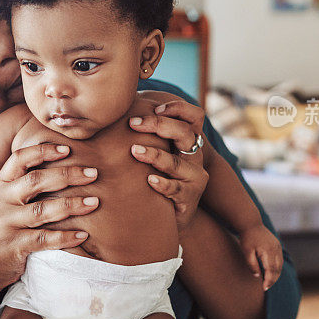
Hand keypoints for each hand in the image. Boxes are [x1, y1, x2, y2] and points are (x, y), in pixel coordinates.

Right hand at [0, 143, 99, 298]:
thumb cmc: (4, 224)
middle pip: (35, 181)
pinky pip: (43, 240)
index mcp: (0, 183)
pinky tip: (83, 234)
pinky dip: (65, 237)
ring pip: (42, 210)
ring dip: (71, 205)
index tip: (68, 149)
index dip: (43, 151)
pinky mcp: (13, 246)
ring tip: (94, 202)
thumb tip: (66, 159)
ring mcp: (5, 223)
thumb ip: (26, 181)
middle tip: (94, 173)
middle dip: (67, 175)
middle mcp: (0, 200)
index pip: (20, 158)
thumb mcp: (7, 199)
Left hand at [129, 96, 208, 230]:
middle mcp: (195, 157)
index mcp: (188, 141)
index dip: (177, 108)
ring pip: (177, 162)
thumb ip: (145, 129)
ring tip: (135, 151)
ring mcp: (194, 178)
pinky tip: (149, 180)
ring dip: (155, 155)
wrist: (171, 215)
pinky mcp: (189, 198)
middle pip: (185, 133)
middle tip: (133, 123)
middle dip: (159, 125)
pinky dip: (163, 184)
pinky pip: (176, 190)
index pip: (194, 116)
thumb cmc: (157, 175)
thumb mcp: (156, 151)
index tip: (154, 107)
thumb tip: (123, 102)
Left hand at [238, 225, 283, 290]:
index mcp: (268, 251)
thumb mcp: (246, 251)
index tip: (264, 288)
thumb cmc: (246, 237)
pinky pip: (279, 259)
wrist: (250, 223)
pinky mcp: (277, 245)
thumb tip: (257, 276)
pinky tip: (271, 272)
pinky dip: (276, 267)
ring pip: (280, 265)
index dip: (269, 280)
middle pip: (277, 269)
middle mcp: (276, 249)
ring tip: (268, 282)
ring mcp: (278, 247)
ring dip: (275, 274)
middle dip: (272, 279)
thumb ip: (251, 264)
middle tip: (266, 288)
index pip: (271, 270)